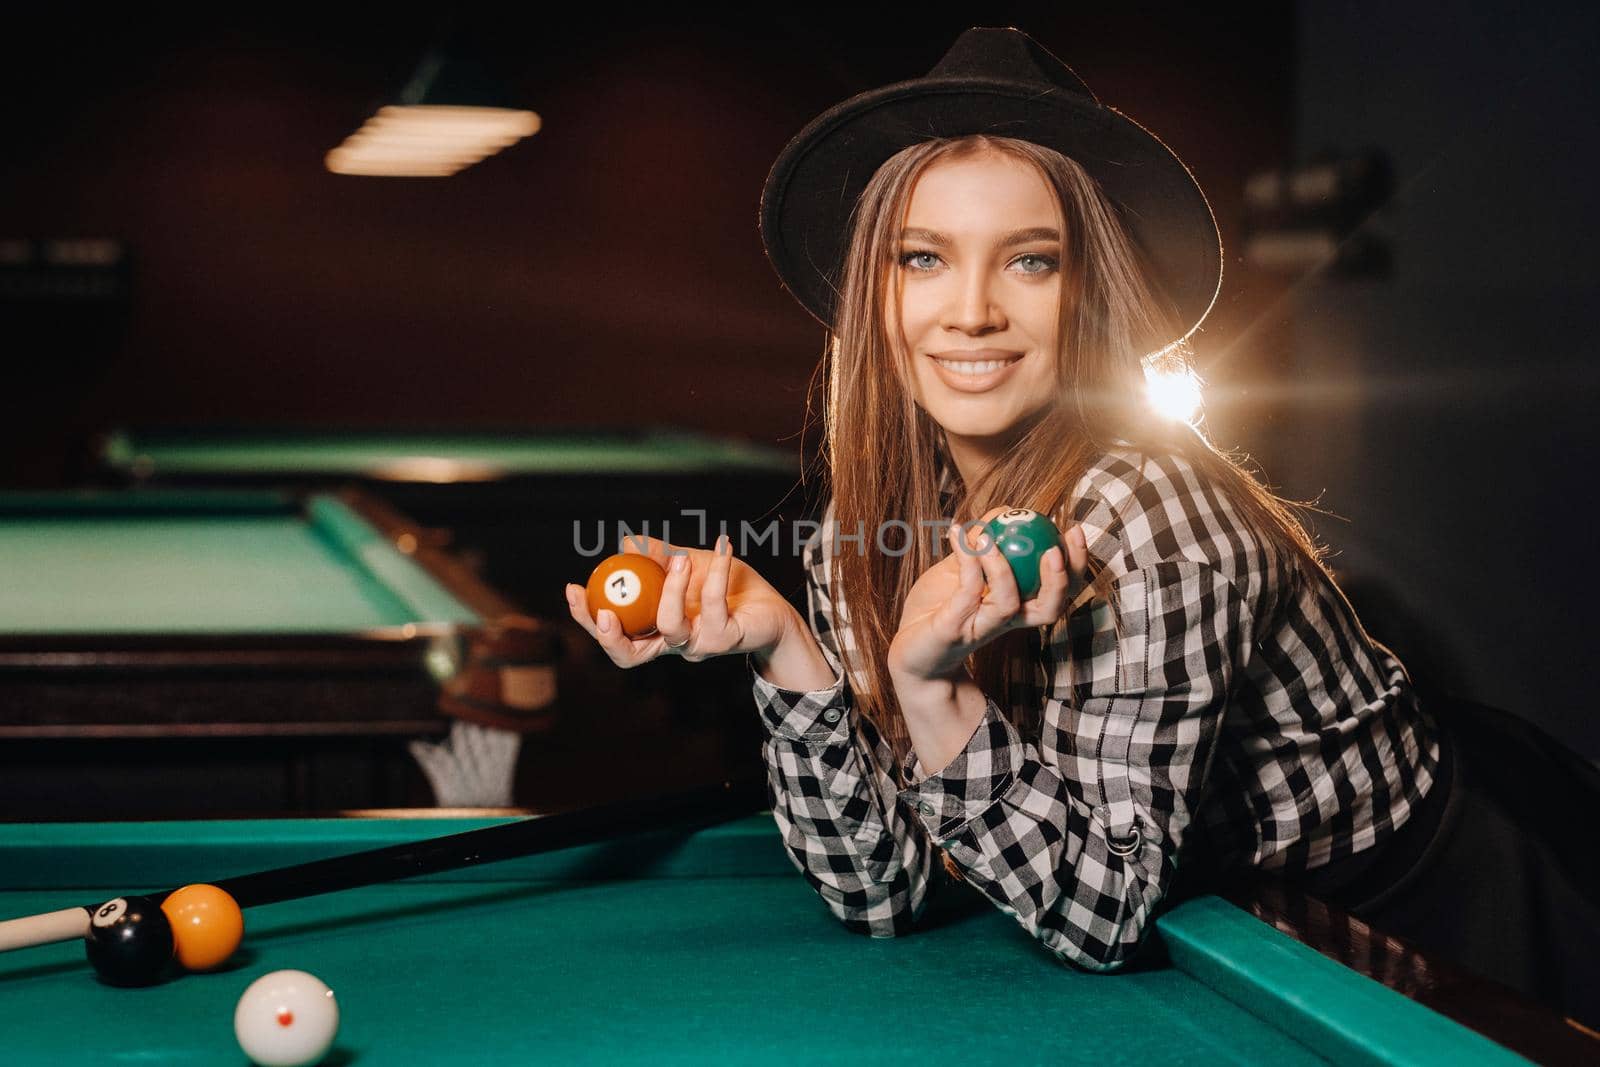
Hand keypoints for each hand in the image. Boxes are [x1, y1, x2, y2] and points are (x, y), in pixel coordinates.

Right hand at [564, 534, 796, 668]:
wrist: (774, 607)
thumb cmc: (728, 589)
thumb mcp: (689, 567)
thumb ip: (659, 558)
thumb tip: (626, 543)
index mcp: (655, 631)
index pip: (614, 635)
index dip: (588, 619)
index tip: (573, 589)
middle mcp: (673, 644)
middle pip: (628, 653)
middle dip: (608, 634)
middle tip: (603, 607)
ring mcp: (699, 646)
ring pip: (670, 627)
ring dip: (670, 590)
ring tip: (680, 558)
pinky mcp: (726, 639)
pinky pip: (713, 605)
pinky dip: (716, 571)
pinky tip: (722, 546)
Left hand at [887, 508, 1088, 684]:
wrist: (907, 651)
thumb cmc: (937, 607)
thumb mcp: (959, 568)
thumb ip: (982, 544)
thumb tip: (1005, 509)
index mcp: (1016, 605)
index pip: (1057, 589)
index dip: (1075, 563)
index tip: (1075, 530)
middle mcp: (1005, 620)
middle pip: (1049, 607)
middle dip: (1062, 578)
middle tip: (1055, 547)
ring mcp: (980, 626)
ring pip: (1009, 604)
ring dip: (1002, 567)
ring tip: (990, 536)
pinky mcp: (954, 629)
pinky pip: (967, 593)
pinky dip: (967, 561)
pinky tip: (959, 535)